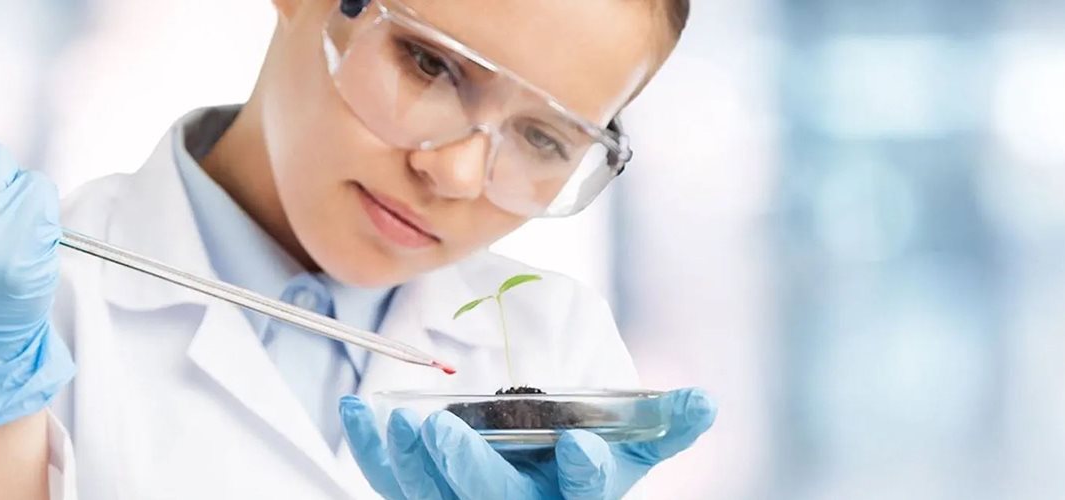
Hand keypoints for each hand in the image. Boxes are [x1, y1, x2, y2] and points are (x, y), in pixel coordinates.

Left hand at [339, 389, 715, 499]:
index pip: (583, 494)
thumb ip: (662, 423)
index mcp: (573, 498)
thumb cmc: (580, 456)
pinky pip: (391, 480)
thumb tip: (706, 402)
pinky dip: (370, 448)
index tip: (576, 446)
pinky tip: (358, 412)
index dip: (582, 472)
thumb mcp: (629, 444)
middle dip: (467, 469)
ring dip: (412, 459)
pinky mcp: (425, 494)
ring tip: (400, 419)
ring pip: (432, 495)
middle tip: (444, 430)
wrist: (535, 469)